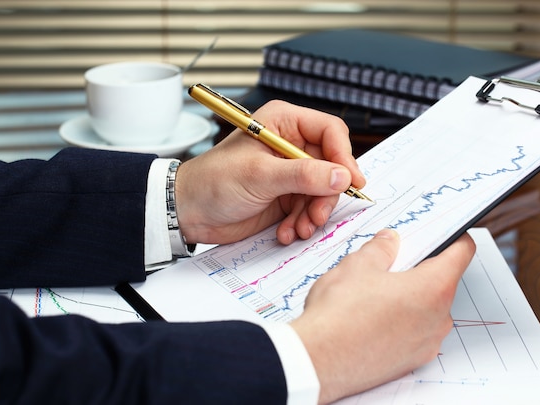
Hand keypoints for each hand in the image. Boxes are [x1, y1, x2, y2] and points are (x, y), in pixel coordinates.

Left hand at [175, 100, 365, 244]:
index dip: (344, 156)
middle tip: (317, 214)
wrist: (190, 212)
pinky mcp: (286, 196)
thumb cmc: (214, 182)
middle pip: (332, 166)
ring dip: (313, 213)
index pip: (330, 132)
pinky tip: (286, 232)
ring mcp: (290, 173)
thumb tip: (342, 176)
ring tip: (299, 228)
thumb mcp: (261, 176)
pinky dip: (302, 223)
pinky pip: (309, 209)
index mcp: (284, 124)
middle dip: (326, 194)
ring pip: (323, 191)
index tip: (350, 181)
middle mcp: (291, 145)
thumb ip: (304, 175)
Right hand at [291, 230, 475, 403]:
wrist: (317, 361)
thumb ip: (381, 248)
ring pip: (427, 309)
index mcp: (433, 288)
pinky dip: (401, 321)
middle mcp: (439, 319)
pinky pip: (415, 332)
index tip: (444, 233)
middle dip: (420, 269)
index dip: (453, 237)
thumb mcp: (358, 265)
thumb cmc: (339, 315)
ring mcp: (426, 343)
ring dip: (409, 297)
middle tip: (392, 262)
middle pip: (442, 282)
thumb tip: (389, 242)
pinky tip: (372, 317)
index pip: (462, 253)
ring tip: (375, 293)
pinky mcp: (411, 361)